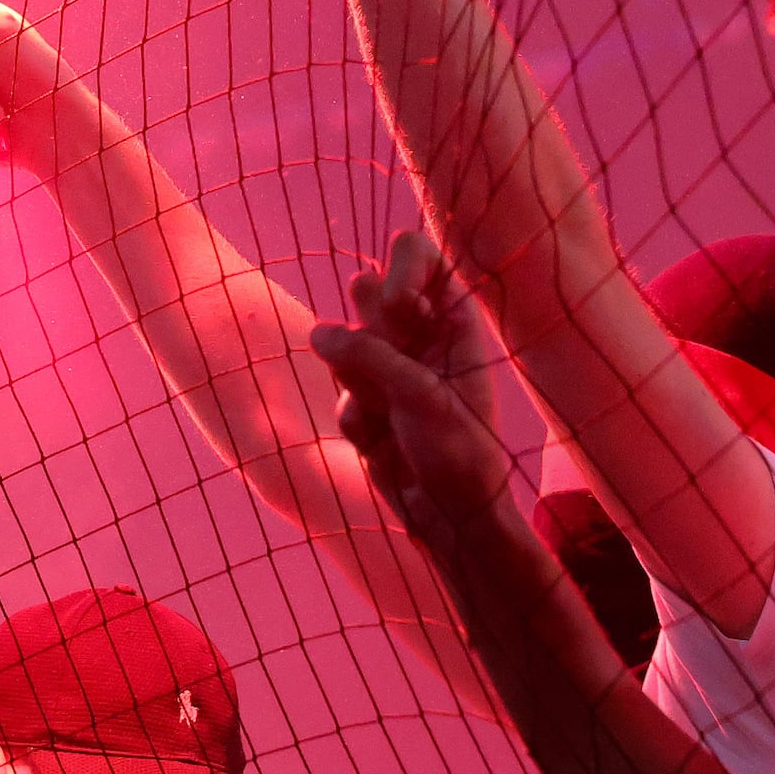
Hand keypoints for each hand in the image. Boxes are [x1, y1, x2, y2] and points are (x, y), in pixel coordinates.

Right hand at [311, 232, 534, 584]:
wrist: (449, 518)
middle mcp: (421, 334)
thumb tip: (315, 331)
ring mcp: (391, 366)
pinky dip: (355, 416)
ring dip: (359, 379)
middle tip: (384, 357)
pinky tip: (381, 442)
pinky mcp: (365, 399)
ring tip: (387, 414)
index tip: (394, 304)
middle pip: (371, 291)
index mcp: (454, 319)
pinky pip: (340, 387)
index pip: (419, 255)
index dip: (400, 269)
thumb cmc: (458, 451)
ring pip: (345, 342)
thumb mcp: (419, 396)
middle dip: (370, 329)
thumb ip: (367, 353)